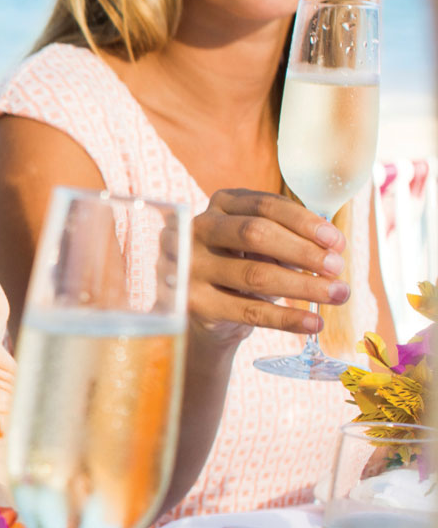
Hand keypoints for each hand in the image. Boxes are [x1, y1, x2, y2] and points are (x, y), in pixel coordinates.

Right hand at [188, 187, 345, 348]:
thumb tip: (332, 249)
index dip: (305, 222)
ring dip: (304, 286)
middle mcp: (196, 230)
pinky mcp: (194, 303)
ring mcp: (190, 266)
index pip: (265, 205)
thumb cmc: (244, 265)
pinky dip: (287, 318)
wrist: (205, 309)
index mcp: (220, 205)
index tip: (337, 242)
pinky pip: (249, 311)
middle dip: (304, 251)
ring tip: (337, 294)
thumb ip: (290, 237)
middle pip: (255, 233)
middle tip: (336, 268)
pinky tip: (313, 322)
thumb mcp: (262, 244)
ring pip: (255, 274)